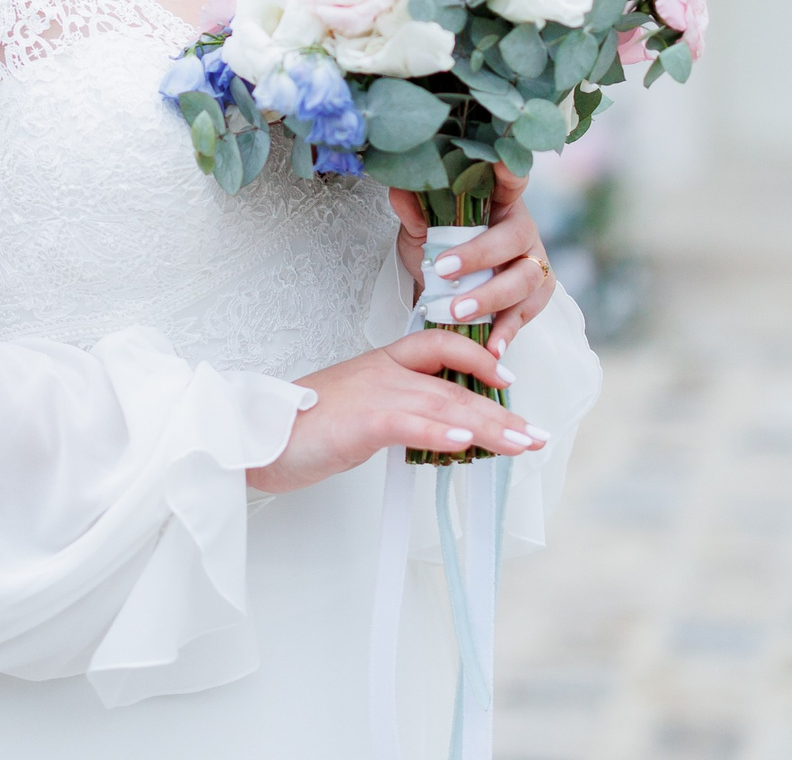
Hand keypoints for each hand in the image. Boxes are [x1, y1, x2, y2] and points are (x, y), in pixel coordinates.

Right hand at [248, 329, 544, 493]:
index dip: (477, 359)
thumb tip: (431, 434)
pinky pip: (413, 426)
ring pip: (446, 406)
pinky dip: (443, 435)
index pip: (440, 346)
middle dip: (502, 412)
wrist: (254, 433)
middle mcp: (384, 372)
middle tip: (536, 435)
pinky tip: (469, 446)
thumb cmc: (298, 427)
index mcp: (382, 364)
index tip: (507, 380)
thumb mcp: (354, 411)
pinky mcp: (364, 421)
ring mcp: (376, 394)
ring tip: (523, 445)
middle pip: (456, 386)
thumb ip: (392, 413)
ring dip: (490, 428)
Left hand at [389, 162, 559, 360]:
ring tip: (456, 313)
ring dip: (490, 297)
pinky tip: (490, 346)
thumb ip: (413, 210)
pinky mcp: (536, 296)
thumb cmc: (440, 248)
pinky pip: (527, 314)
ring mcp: (533, 262)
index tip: (501, 164)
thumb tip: (399, 187)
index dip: (511, 171)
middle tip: (443, 270)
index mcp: (499, 200)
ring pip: (524, 278)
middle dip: (480, 255)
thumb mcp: (420, 229)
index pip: (511, 179)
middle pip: (513, 237)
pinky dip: (507, 331)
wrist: (446, 288)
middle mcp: (522, 228)